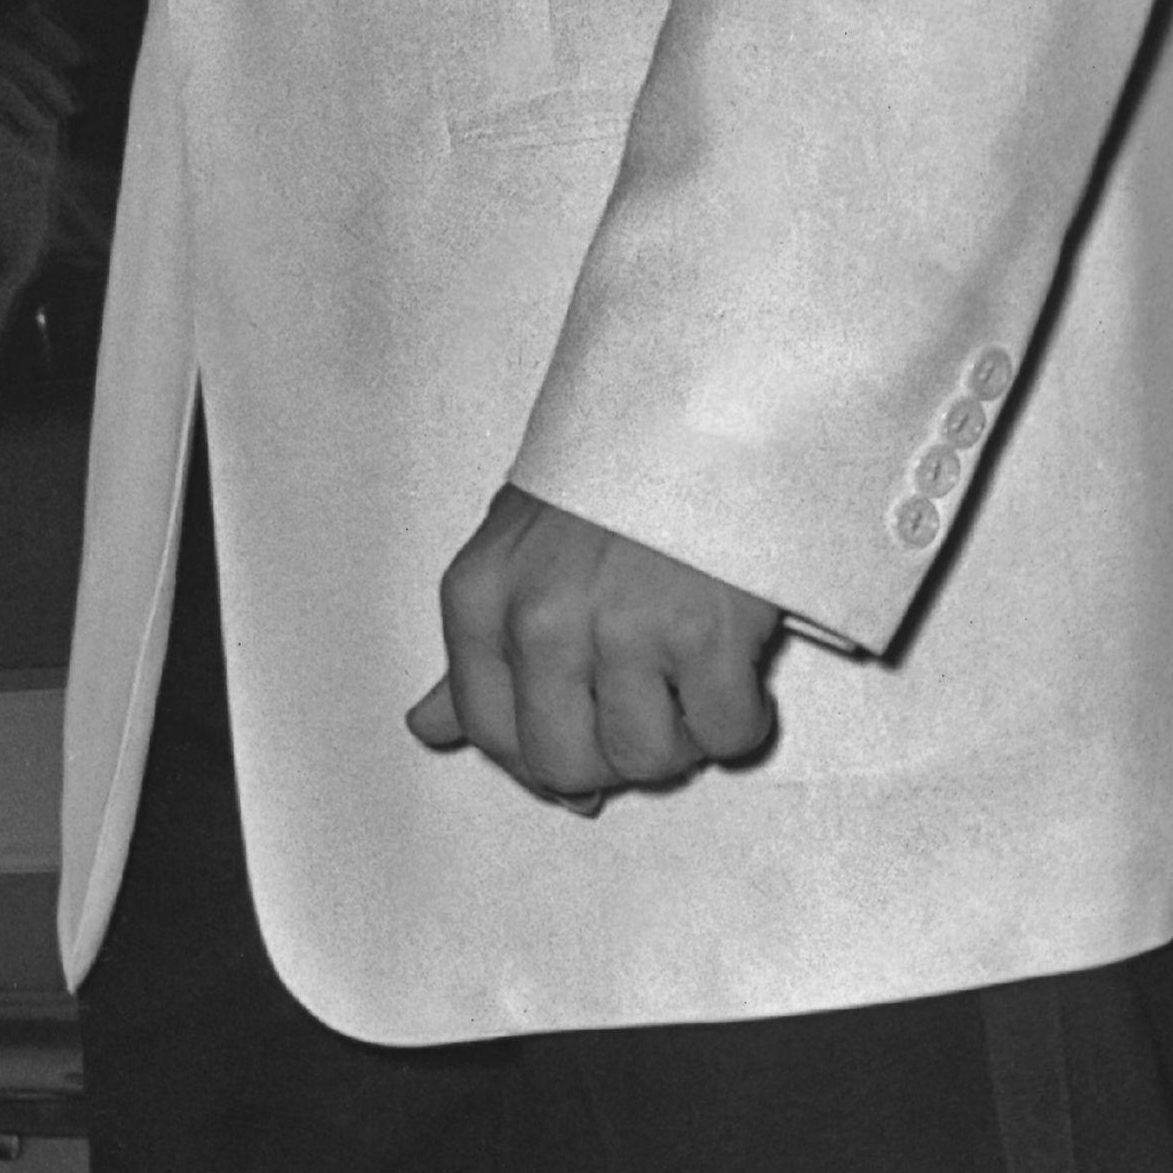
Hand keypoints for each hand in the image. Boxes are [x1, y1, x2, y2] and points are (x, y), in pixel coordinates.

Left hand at [407, 484, 781, 815]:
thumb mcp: (515, 549)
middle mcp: (539, 619)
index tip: (581, 742)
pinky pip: (725, 734)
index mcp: (480, 599)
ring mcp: (621, 627)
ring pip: (648, 761)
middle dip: (613, 757)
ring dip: (681, 737)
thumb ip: (477, 650)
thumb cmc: (608, 479)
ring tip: (689, 675)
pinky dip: (742, 718)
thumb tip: (430, 727)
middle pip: (567, 766)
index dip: (542, 761)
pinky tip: (735, 669)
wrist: (699, 406)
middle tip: (644, 707)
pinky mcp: (705, 632)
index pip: (490, 734)